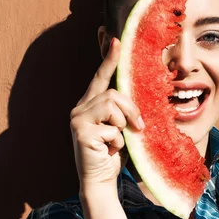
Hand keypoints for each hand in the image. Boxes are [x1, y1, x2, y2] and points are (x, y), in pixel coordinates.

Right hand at [69, 38, 144, 188]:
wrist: (102, 181)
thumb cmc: (114, 154)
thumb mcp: (124, 127)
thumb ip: (126, 110)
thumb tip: (141, 91)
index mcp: (91, 103)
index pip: (101, 76)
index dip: (108, 57)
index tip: (113, 37)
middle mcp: (80, 107)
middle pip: (114, 93)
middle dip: (131, 110)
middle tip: (138, 127)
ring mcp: (77, 118)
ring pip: (113, 106)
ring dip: (125, 126)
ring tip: (119, 140)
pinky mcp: (80, 132)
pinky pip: (112, 128)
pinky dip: (118, 142)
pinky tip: (109, 151)